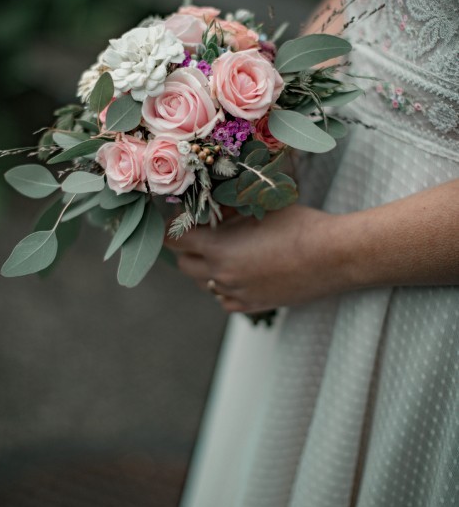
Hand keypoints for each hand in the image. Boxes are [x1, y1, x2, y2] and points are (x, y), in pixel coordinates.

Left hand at [165, 178, 458, 313]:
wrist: (332, 256)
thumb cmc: (299, 224)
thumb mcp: (258, 205)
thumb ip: (227, 205)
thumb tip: (210, 201)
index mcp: (217, 247)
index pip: (174, 239)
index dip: (174, 226)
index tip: (183, 217)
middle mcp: (220, 275)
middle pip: (184, 265)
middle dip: (188, 247)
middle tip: (203, 231)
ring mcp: (236, 293)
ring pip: (204, 284)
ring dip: (207, 267)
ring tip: (226, 250)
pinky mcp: (253, 306)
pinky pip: (224, 299)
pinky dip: (225, 287)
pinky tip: (241, 272)